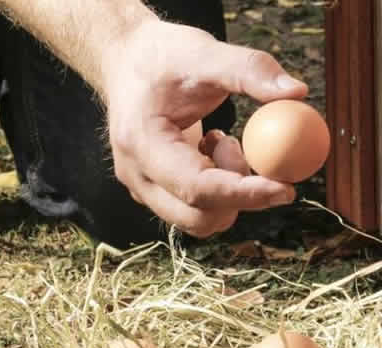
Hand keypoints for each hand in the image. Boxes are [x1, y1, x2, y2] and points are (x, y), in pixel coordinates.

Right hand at [103, 20, 306, 237]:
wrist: (126, 62)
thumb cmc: (161, 57)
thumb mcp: (204, 52)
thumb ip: (249, 70)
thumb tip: (296, 92)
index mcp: (140, 143)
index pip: (196, 187)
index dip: (244, 193)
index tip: (286, 188)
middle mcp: (136, 175)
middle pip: (197, 218)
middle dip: (238, 195)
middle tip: (248, 151)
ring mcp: (142, 187)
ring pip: (199, 220)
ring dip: (227, 191)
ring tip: (222, 142)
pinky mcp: (154, 191)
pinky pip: (195, 209)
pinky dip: (218, 189)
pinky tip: (210, 149)